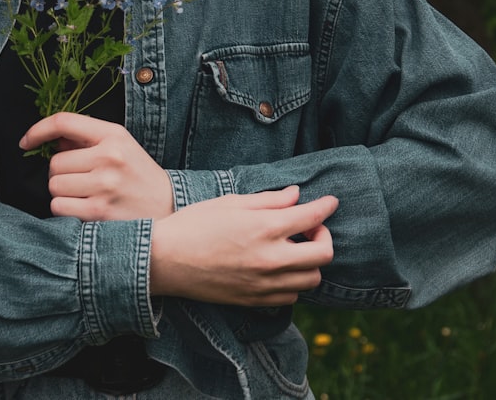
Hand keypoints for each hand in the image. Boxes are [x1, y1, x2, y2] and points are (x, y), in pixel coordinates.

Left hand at [19, 112, 173, 220]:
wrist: (169, 208)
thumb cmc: (138, 176)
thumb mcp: (120, 147)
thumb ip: (86, 140)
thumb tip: (51, 140)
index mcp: (113, 135)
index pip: (63, 121)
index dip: (38, 130)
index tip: (26, 143)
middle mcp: (109, 156)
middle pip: (54, 163)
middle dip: (60, 174)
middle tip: (81, 180)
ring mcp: (104, 185)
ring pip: (54, 186)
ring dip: (62, 194)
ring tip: (85, 196)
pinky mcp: (99, 212)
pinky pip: (59, 207)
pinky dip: (65, 210)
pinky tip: (84, 210)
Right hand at [149, 186, 337, 305]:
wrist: (164, 260)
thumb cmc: (193, 225)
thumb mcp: (230, 202)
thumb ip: (269, 200)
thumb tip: (296, 195)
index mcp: (264, 228)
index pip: (312, 217)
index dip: (326, 207)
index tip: (331, 202)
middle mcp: (271, 258)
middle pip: (324, 254)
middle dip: (324, 237)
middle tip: (310, 229)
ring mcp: (264, 284)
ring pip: (311, 279)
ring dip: (310, 262)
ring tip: (293, 249)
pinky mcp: (255, 300)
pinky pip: (291, 297)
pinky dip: (293, 283)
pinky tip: (278, 269)